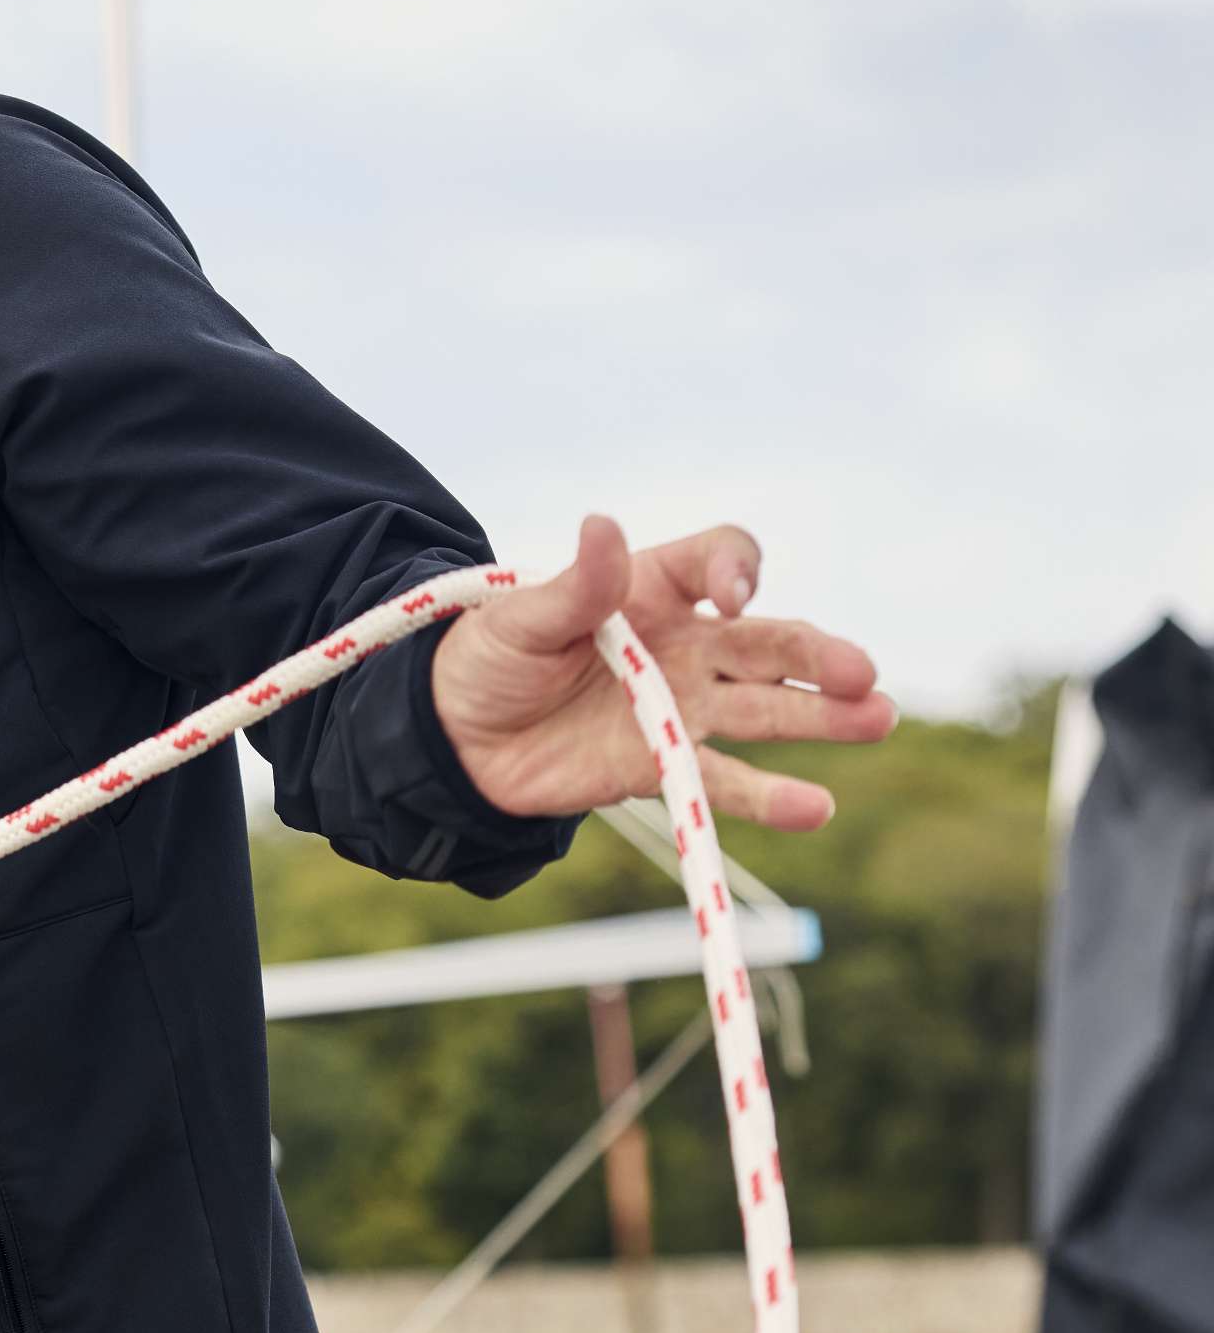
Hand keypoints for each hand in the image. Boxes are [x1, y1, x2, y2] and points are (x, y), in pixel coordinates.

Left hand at [431, 517, 894, 829]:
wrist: (456, 736)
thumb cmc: (488, 657)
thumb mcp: (520, 617)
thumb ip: (575, 586)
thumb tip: (604, 525)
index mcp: (651, 588)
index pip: (719, 560)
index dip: (735, 571)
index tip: (731, 598)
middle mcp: (684, 644)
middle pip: (766, 640)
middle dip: (815, 653)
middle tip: (860, 672)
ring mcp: (683, 706)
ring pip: (766, 708)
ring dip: (821, 716)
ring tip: (876, 718)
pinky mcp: (665, 765)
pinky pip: (726, 780)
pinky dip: (770, 797)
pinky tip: (816, 807)